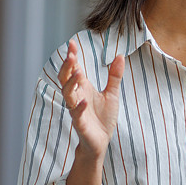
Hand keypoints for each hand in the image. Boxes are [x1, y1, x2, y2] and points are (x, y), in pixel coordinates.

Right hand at [57, 40, 124, 160]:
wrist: (101, 141)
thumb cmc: (103, 117)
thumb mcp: (112, 94)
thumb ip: (114, 76)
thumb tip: (120, 55)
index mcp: (82, 88)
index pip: (73, 69)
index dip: (72, 56)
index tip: (72, 43)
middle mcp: (76, 97)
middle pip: (65, 79)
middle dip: (67, 67)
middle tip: (71, 55)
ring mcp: (76, 110)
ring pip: (68, 95)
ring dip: (71, 83)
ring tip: (78, 72)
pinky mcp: (80, 124)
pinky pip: (77, 115)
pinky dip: (79, 108)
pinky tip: (84, 102)